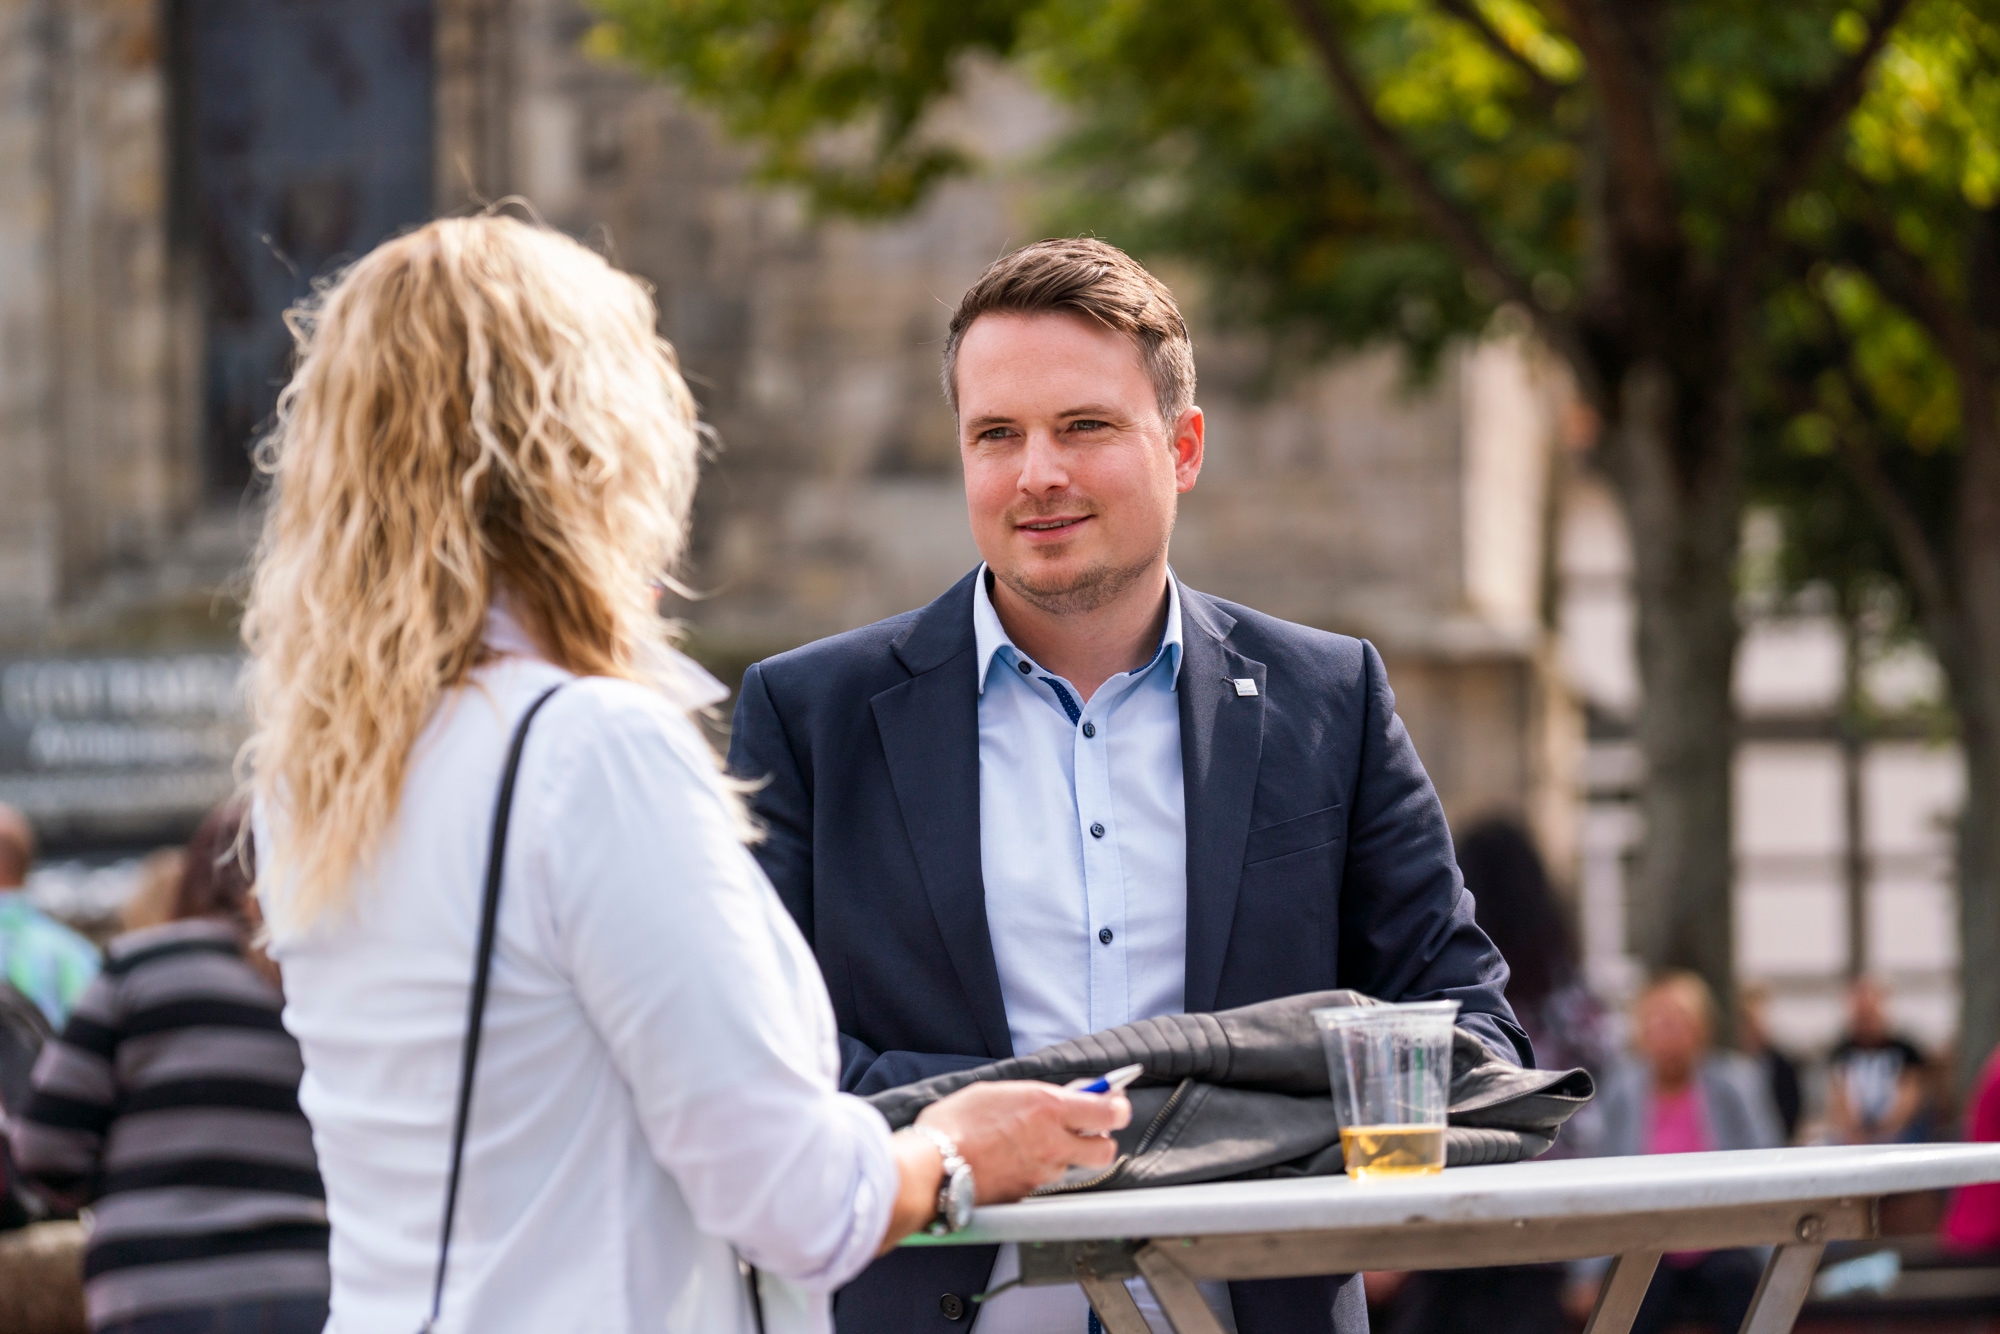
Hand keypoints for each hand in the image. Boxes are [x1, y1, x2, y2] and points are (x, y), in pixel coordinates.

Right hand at [918, 1080, 1130, 1201]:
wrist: (932, 1168)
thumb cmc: (954, 1124)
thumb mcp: (996, 1092)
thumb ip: (1033, 1097)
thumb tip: (1053, 1100)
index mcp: (1048, 1109)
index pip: (1108, 1111)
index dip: (1117, 1107)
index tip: (1114, 1102)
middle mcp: (1053, 1144)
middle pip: (1105, 1150)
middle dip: (1101, 1140)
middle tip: (1084, 1130)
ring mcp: (1042, 1174)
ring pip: (1070, 1167)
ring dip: (1060, 1156)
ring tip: (1028, 1145)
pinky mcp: (1027, 1196)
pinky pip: (1042, 1182)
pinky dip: (1033, 1172)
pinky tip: (1008, 1162)